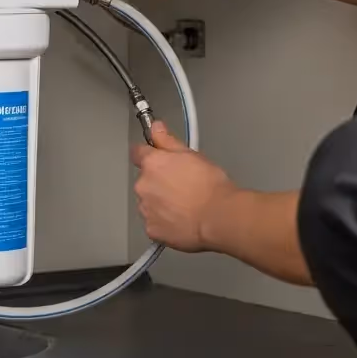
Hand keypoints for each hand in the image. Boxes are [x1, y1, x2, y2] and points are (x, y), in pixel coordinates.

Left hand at [131, 121, 236, 251]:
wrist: (218, 217)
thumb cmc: (210, 186)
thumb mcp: (192, 155)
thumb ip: (168, 140)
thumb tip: (156, 128)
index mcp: (152, 164)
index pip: (138, 152)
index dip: (149, 154)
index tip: (158, 158)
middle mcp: (143, 186)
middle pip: (145, 179)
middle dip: (158, 181)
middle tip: (182, 185)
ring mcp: (146, 209)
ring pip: (148, 201)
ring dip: (160, 201)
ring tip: (184, 204)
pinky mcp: (151, 229)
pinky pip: (154, 222)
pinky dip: (164, 221)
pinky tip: (182, 219)